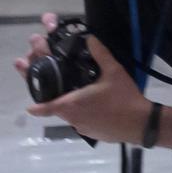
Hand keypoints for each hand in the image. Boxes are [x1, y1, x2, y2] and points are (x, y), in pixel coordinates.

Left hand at [18, 16, 151, 144]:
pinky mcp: (93, 134)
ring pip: (72, 116)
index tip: (29, 106)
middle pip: (59, 109)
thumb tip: (90, 38)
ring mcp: (83, 128)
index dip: (35, 106)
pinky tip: (99, 108)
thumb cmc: (123, 98)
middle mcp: (72, 119)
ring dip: (75, 107)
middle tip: (66, 89)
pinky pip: (84, 123)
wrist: (141, 124)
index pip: (44, 107)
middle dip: (58, 100)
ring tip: (86, 96)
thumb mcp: (114, 71)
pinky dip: (86, 115)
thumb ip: (100, 54)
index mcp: (71, 104)